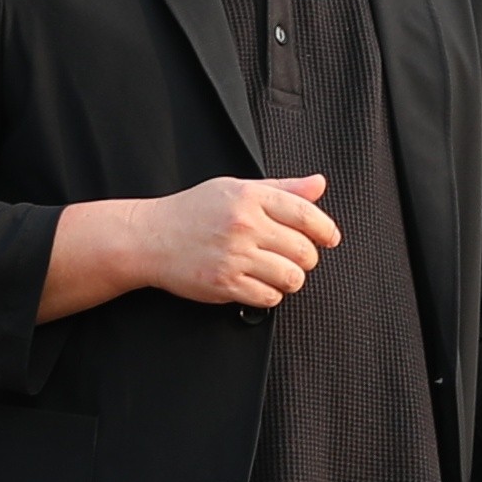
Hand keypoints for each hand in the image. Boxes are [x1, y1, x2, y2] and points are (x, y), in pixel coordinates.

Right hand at [119, 172, 340, 309]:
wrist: (150, 238)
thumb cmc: (194, 212)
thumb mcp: (237, 189)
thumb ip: (282, 188)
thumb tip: (319, 185)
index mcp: (249, 197)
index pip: (305, 214)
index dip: (325, 230)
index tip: (330, 238)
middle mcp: (244, 225)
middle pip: (303, 251)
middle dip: (307, 258)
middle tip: (295, 257)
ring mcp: (234, 256)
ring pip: (291, 277)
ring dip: (290, 279)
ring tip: (277, 272)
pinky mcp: (224, 283)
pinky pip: (269, 297)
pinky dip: (270, 294)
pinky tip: (258, 283)